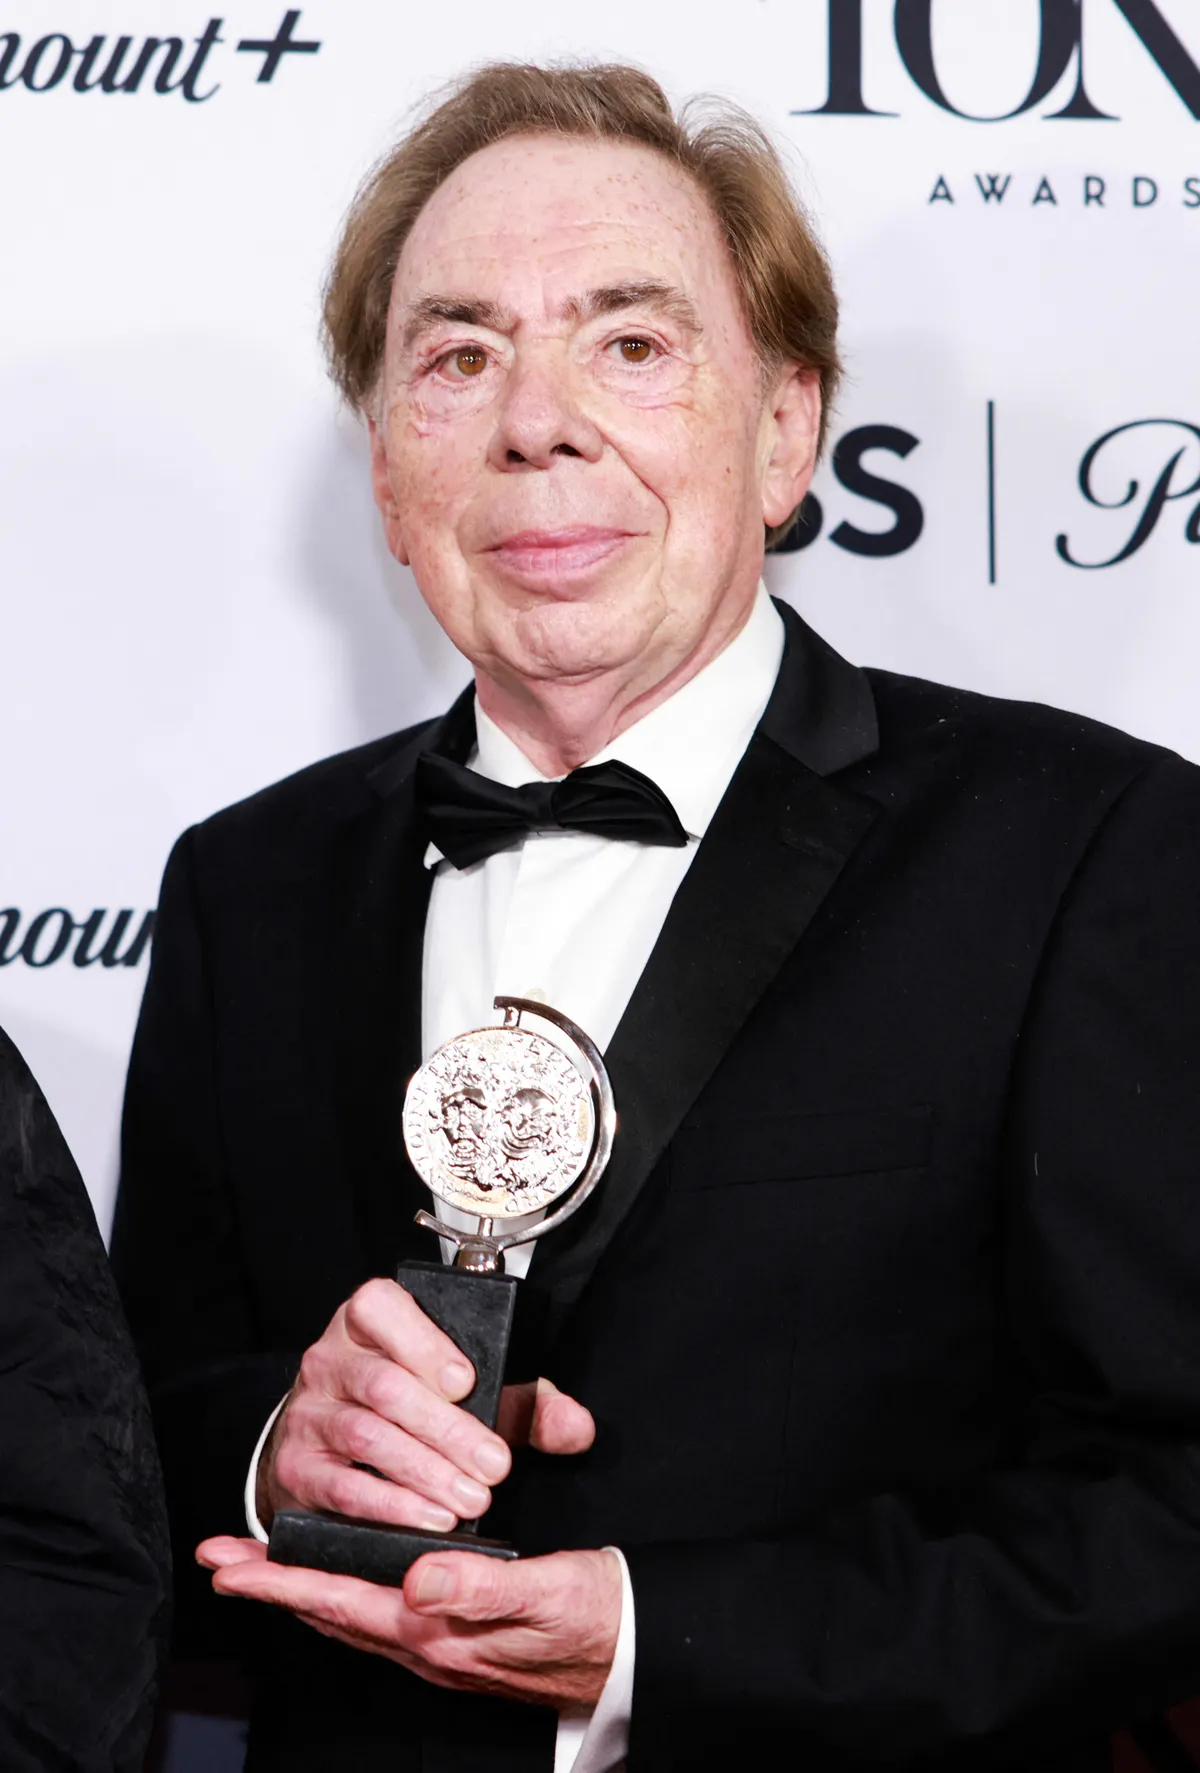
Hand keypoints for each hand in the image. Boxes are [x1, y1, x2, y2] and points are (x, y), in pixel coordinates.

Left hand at [195, 1540, 621, 1708]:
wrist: (637, 1653)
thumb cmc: (599, 1617)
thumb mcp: (550, 1591)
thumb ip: (482, 1587)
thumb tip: (417, 1580)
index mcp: (440, 1632)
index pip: (342, 1601)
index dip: (282, 1580)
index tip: (230, 1562)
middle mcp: (429, 1647)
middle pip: (330, 1614)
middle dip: (272, 1586)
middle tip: (220, 1560)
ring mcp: (441, 1651)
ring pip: (350, 1619)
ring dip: (299, 1592)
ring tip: (260, 1569)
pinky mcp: (456, 1643)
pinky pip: (379, 1621)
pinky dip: (343, 1599)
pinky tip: (341, 1587)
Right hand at [257, 1276, 593, 1533]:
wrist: (334, 1442)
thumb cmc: (414, 1403)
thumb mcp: (471, 1389)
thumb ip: (525, 1403)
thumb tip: (576, 1428)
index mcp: (370, 1320)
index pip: (381, 1307)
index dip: (424, 1343)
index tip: (467, 1383)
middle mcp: (330, 1358)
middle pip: (383, 1384)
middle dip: (444, 1428)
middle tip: (493, 1465)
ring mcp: (308, 1413)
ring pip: (364, 1435)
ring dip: (422, 1471)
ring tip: (468, 1500)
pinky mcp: (296, 1467)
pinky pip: (340, 1486)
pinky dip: (388, 1506)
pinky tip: (428, 1520)